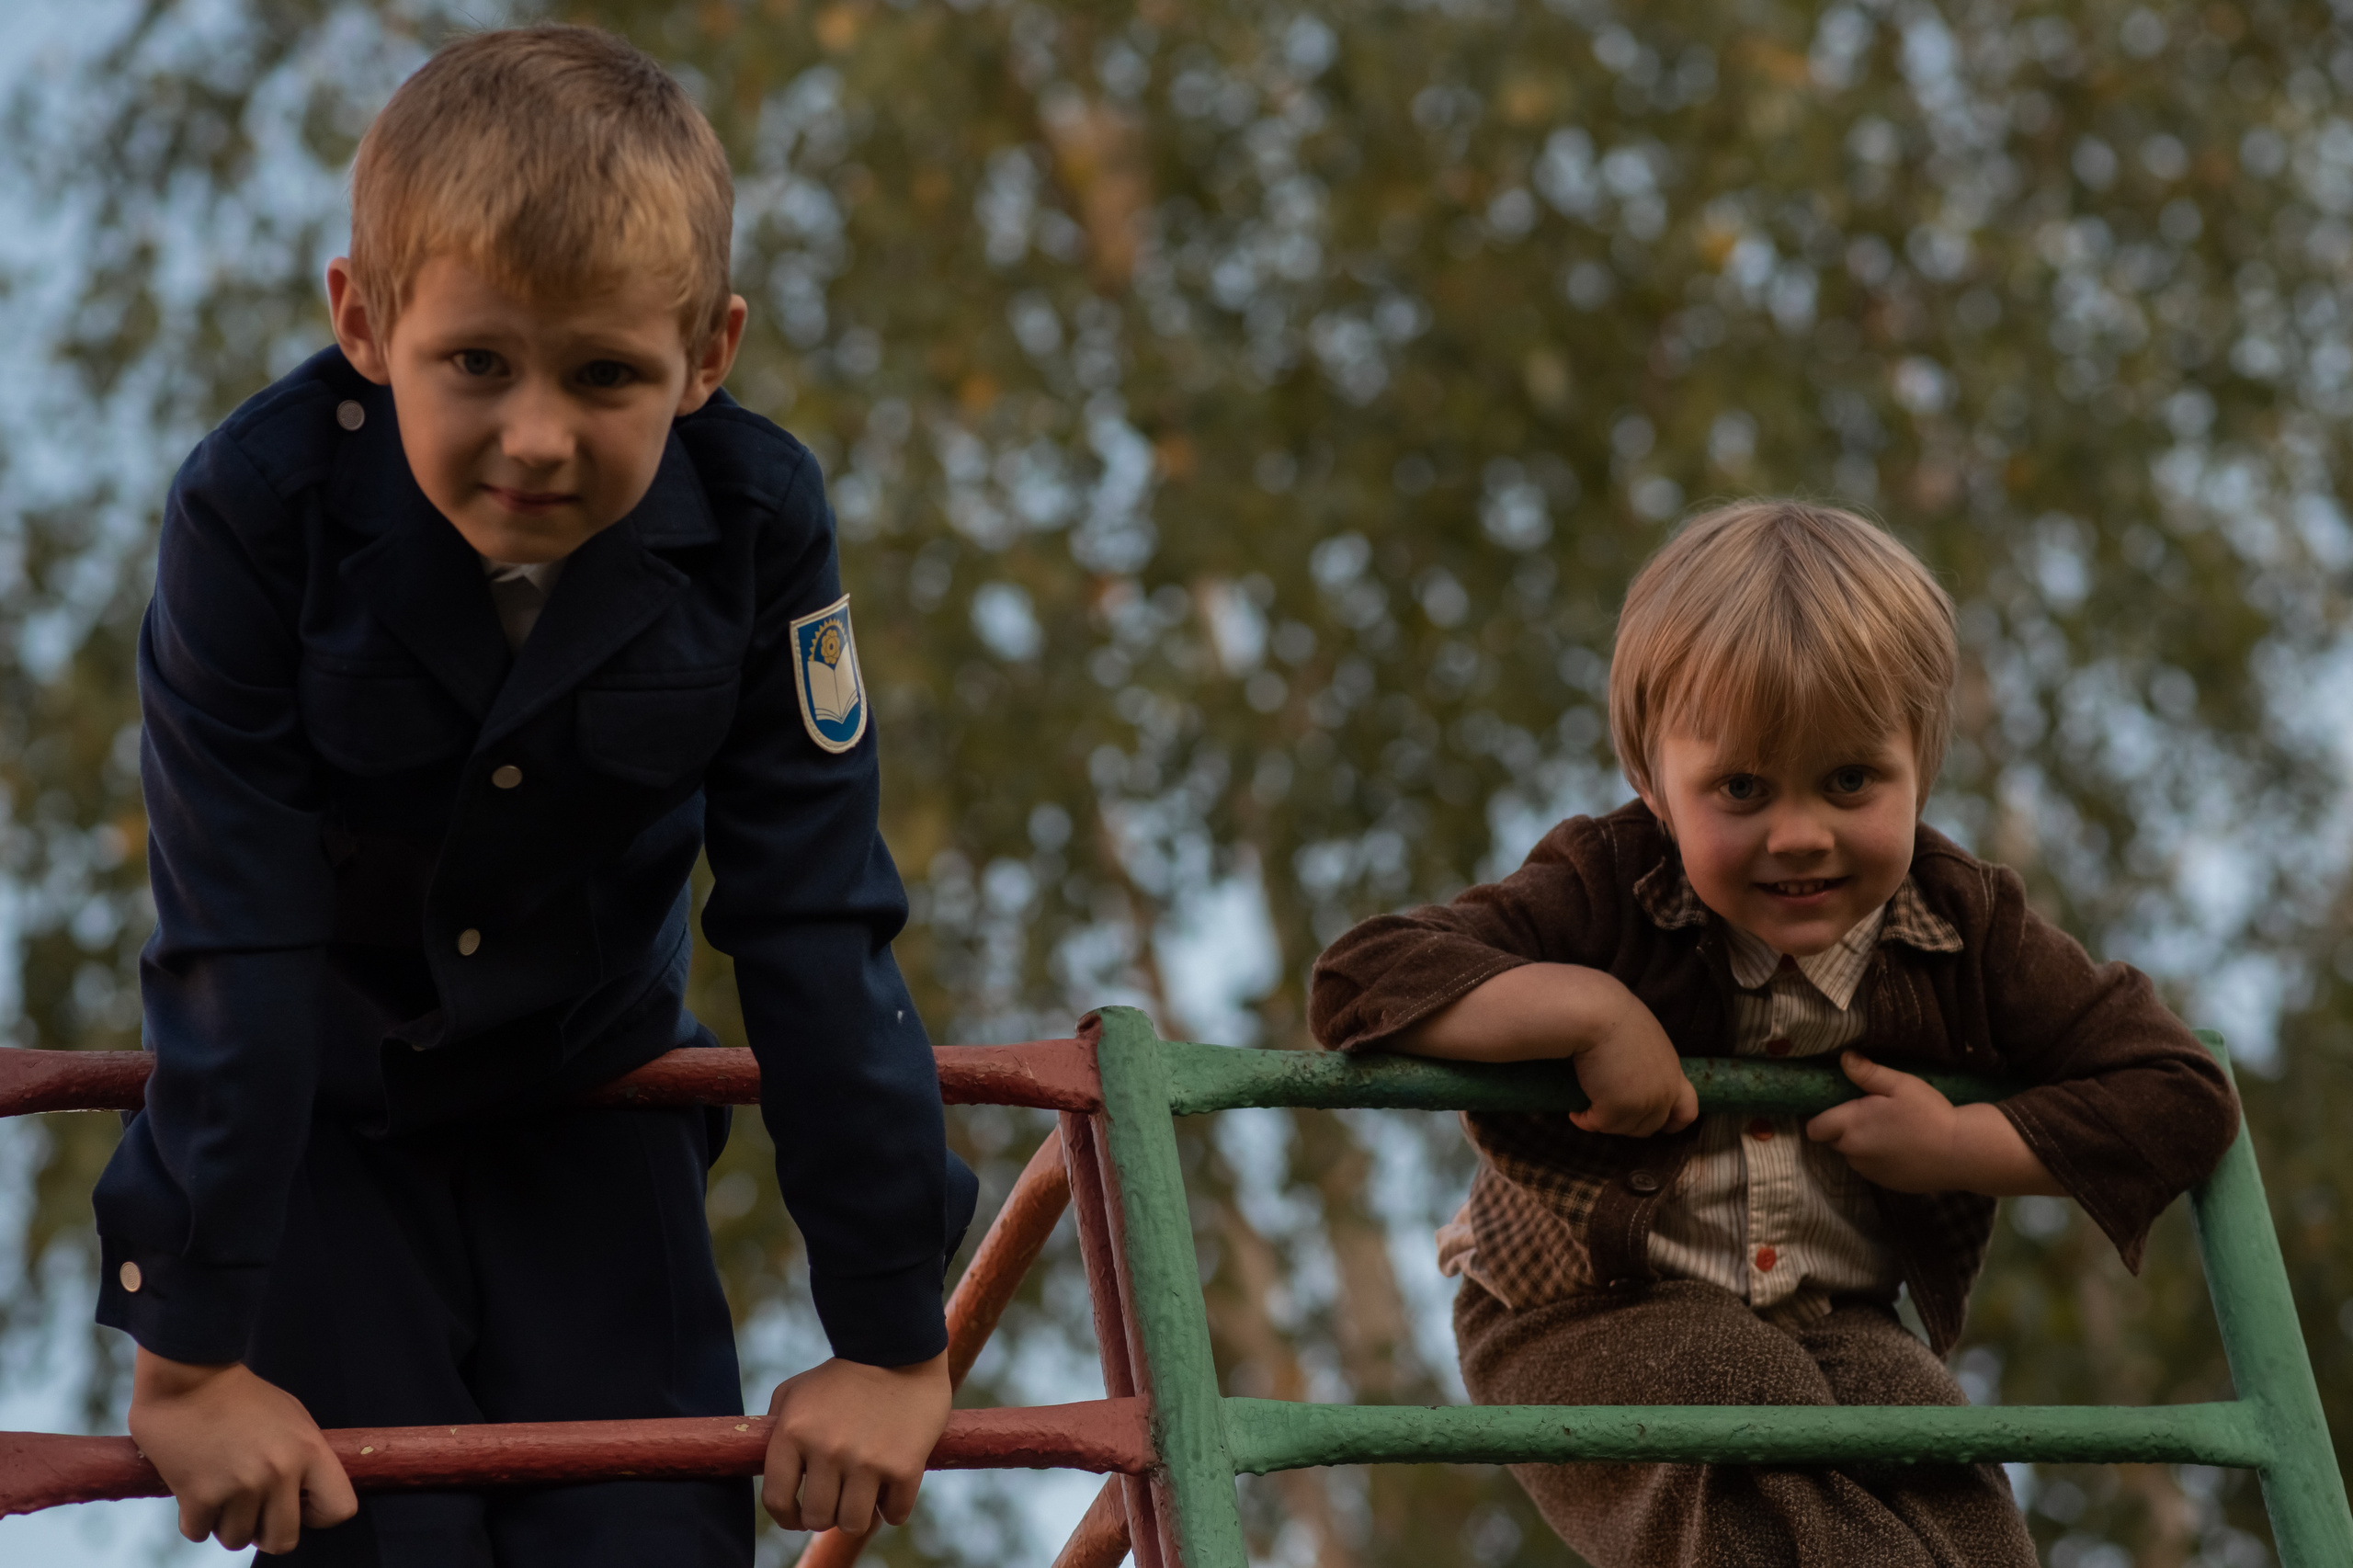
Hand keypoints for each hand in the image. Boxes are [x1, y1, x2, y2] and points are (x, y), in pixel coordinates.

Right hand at [127, 1349, 355, 1554]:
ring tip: (221, 1490)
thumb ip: (306, 1459)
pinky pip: (199, 1533)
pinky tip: (196, 1488)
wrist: (189, 1377)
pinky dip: (195, 1518)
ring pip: (237, 1539)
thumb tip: (310, 1499)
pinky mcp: (199, 1496)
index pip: (339, 1509)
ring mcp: (240, 1486)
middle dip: (266, 1531)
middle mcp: (280, 1472)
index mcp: (310, 1450)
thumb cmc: (242, 1398)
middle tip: (252, 1508)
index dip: (318, 1515)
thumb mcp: (292, 1419)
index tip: (299, 1506)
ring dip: (226, 1522)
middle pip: (284, 1541)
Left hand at [762, 1351, 950, 1535]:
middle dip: (827, 1514)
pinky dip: (892, 1509)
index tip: (798, 1517)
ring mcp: (866, 1460)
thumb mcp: (797, 1390)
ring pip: (853, 1523)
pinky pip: (894, 1514)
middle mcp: (827, 1449)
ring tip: (863, 1497)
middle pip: (818, 1518)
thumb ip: (776, 1429)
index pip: (777, 1500)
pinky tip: (892, 1489)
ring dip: (858, 1516)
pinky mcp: (904, 1467)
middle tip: (838, 1498)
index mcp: (794, 1433)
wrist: (902, 1349)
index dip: (787, 1517)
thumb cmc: (845, 1374)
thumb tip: (769, 1472)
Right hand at [1570, 990, 1699, 1136]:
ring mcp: (1641, 1104)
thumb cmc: (1615, 1016)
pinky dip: (1585, 1120)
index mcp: (1673, 1072)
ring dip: (1605, 1121)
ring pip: (1623, 1128)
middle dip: (1629, 1123)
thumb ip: (1648, 1061)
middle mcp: (1663, 1092)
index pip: (1687, 1110)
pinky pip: (1598, 1124)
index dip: (1674, 1122)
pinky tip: (1575, 1112)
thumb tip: (1630, 1073)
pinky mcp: (1615, 1110)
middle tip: (1608, 1111)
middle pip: (1651, 1125)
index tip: (1661, 1126)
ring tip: (1588, 1108)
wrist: (1597, 1015)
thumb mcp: (1644, 1039)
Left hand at [1806, 1053, 2064, 1195]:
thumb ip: (1866, 1072)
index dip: (1821, 1117)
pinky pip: (1872, 1168)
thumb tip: (1843, 1058)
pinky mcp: (1888, 1184)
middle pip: (1833, 1141)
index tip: (1837, 1106)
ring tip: (1889, 1130)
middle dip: (1844, 1128)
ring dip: (1861, 1144)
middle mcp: (1854, 1154)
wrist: (1963, 1152)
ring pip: (1853, 1155)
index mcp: (1851, 1127)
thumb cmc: (1929, 1113)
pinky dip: (1879, 1159)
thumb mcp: (1899, 1084)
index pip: (1814, 1128)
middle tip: (1870, 1113)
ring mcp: (1870, 1172)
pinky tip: (1902, 1147)